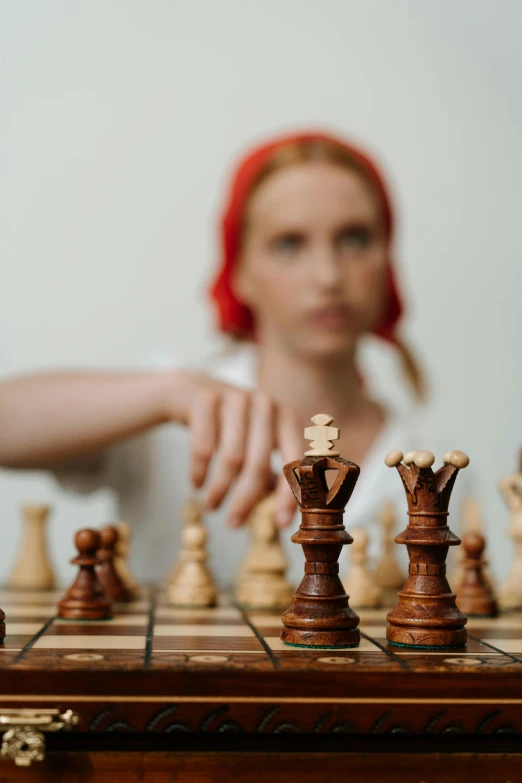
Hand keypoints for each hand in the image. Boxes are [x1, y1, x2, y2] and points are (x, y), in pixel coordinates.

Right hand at [165, 371, 300, 527]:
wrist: (193, 392)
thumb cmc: (232, 427)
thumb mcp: (258, 443)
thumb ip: (273, 473)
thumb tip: (284, 515)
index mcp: (286, 417)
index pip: (295, 460)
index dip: (289, 494)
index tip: (280, 524)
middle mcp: (265, 404)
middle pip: (259, 464)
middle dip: (246, 499)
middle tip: (234, 524)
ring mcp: (236, 398)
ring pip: (232, 458)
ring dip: (220, 490)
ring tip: (212, 506)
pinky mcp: (205, 400)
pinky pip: (204, 448)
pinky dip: (199, 472)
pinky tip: (197, 484)